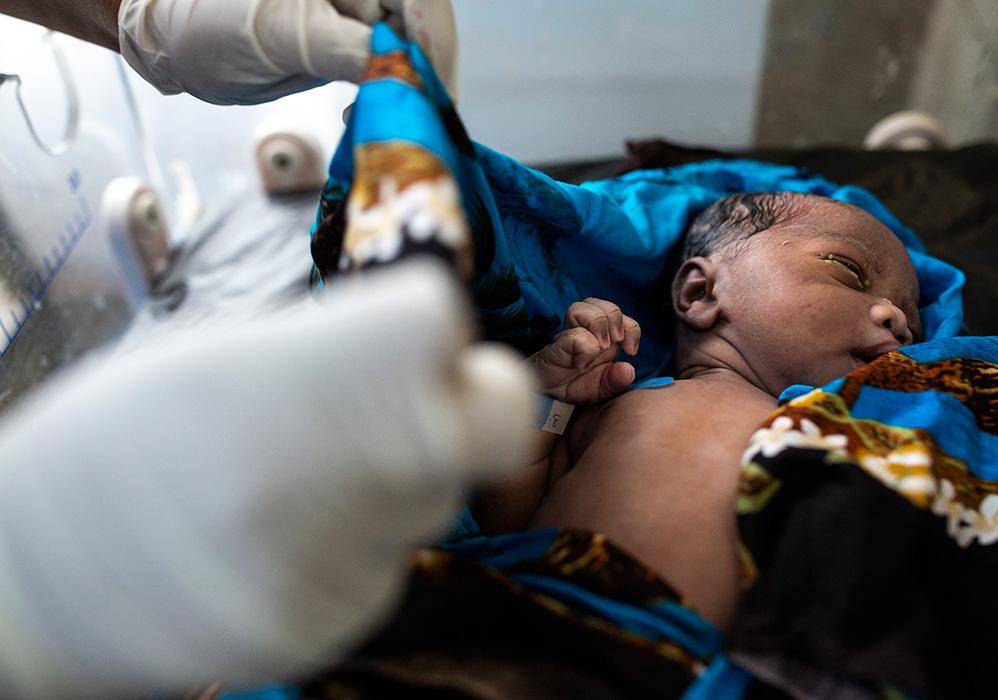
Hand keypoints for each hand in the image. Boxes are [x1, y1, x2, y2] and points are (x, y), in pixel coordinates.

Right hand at [0, 261, 529, 695]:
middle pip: (496, 415)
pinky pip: (392, 556)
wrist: (31, 585)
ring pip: (443, 489)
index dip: (419, 319)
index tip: (393, 327)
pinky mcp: (338, 623)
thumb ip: (336, 343)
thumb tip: (419, 341)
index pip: (440, 320)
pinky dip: (361, 536)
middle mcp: (344, 475)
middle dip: (468, 393)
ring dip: (404, 467)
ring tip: (310, 467)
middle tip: (412, 388)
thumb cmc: (114, 445)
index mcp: (301, 378)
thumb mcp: (216, 354)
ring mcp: (347, 563)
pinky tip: (287, 531)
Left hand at [117, 0, 456, 104]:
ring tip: (381, 118)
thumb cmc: (208, 20)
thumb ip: (345, 49)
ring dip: (405, 89)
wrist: (169, 35)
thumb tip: (402, 73)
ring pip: (410, 49)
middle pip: (424, 26)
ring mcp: (357, 7)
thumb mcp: (278, 34)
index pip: (421, 3)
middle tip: (415, 122)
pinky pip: (387, 62)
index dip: (435, 51)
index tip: (433, 100)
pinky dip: (384, 92)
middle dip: (424, 75)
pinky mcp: (349, 35)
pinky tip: (361, 111)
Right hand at [530, 298, 640, 404]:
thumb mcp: (603, 388)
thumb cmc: (575, 384)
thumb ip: (617, 381)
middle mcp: (587, 330)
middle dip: (615, 322)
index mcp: (603, 336)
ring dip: (598, 325)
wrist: (548, 394)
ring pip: (583, 307)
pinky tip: (581, 364)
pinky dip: (585, 350)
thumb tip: (628, 370)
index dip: (631, 328)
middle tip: (612, 345)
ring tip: (599, 348)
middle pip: (605, 305)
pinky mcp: (557, 344)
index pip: (622, 316)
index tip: (630, 351)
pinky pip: (576, 334)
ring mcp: (570, 334)